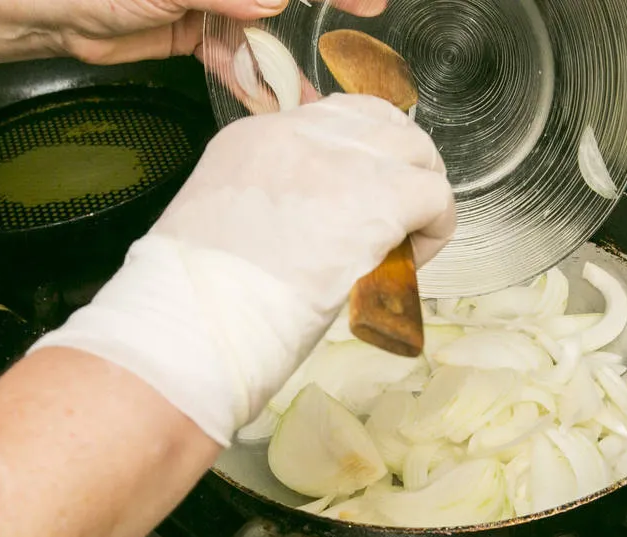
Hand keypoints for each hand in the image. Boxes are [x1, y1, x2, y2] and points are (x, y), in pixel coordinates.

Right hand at [31, 94, 454, 445]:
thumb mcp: (218, 227)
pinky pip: (434, 196)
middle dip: (395, 167)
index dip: (353, 165)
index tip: (350, 208)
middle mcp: (298, 134)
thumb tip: (303, 229)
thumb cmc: (193, 301)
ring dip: (418, 195)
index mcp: (253, 138)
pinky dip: (434, 228)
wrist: (192, 323)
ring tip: (403, 243)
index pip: (328, 124)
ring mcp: (340, 161)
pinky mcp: (377, 198)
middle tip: (392, 219)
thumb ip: (262, 210)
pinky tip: (410, 261)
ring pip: (414, 150)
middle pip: (378, 123)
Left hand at [49, 0, 387, 64]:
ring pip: (265, 29)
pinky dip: (256, 81)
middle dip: (321, 6)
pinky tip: (280, 102)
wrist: (53, 12)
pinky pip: (238, 58)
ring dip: (290, 59)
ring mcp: (215, 2)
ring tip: (321, 88)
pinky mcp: (201, 34)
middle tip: (366, 15)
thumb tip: (273, 1)